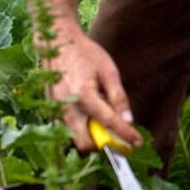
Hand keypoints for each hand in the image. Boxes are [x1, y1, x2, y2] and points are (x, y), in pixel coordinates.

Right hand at [46, 31, 140, 152]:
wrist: (57, 44)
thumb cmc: (85, 55)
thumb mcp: (108, 71)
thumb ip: (118, 97)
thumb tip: (128, 120)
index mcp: (83, 95)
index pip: (108, 122)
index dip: (125, 135)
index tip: (137, 142)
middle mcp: (66, 107)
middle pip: (85, 143)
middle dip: (103, 145)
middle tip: (118, 136)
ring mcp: (56, 111)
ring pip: (76, 138)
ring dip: (92, 136)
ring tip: (104, 118)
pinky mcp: (52, 111)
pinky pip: (69, 128)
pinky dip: (83, 128)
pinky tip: (91, 111)